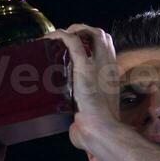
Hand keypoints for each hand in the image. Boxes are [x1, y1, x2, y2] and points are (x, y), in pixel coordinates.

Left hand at [46, 25, 121, 151]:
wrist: (101, 130)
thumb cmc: (97, 130)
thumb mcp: (93, 118)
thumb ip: (84, 119)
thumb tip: (75, 129)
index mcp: (112, 76)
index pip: (107, 49)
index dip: (93, 44)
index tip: (76, 49)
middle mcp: (108, 66)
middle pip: (103, 36)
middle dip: (85, 33)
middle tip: (65, 41)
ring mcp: (98, 64)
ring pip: (92, 32)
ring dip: (74, 30)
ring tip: (57, 37)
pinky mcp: (84, 65)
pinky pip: (73, 40)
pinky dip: (60, 35)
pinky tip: (48, 38)